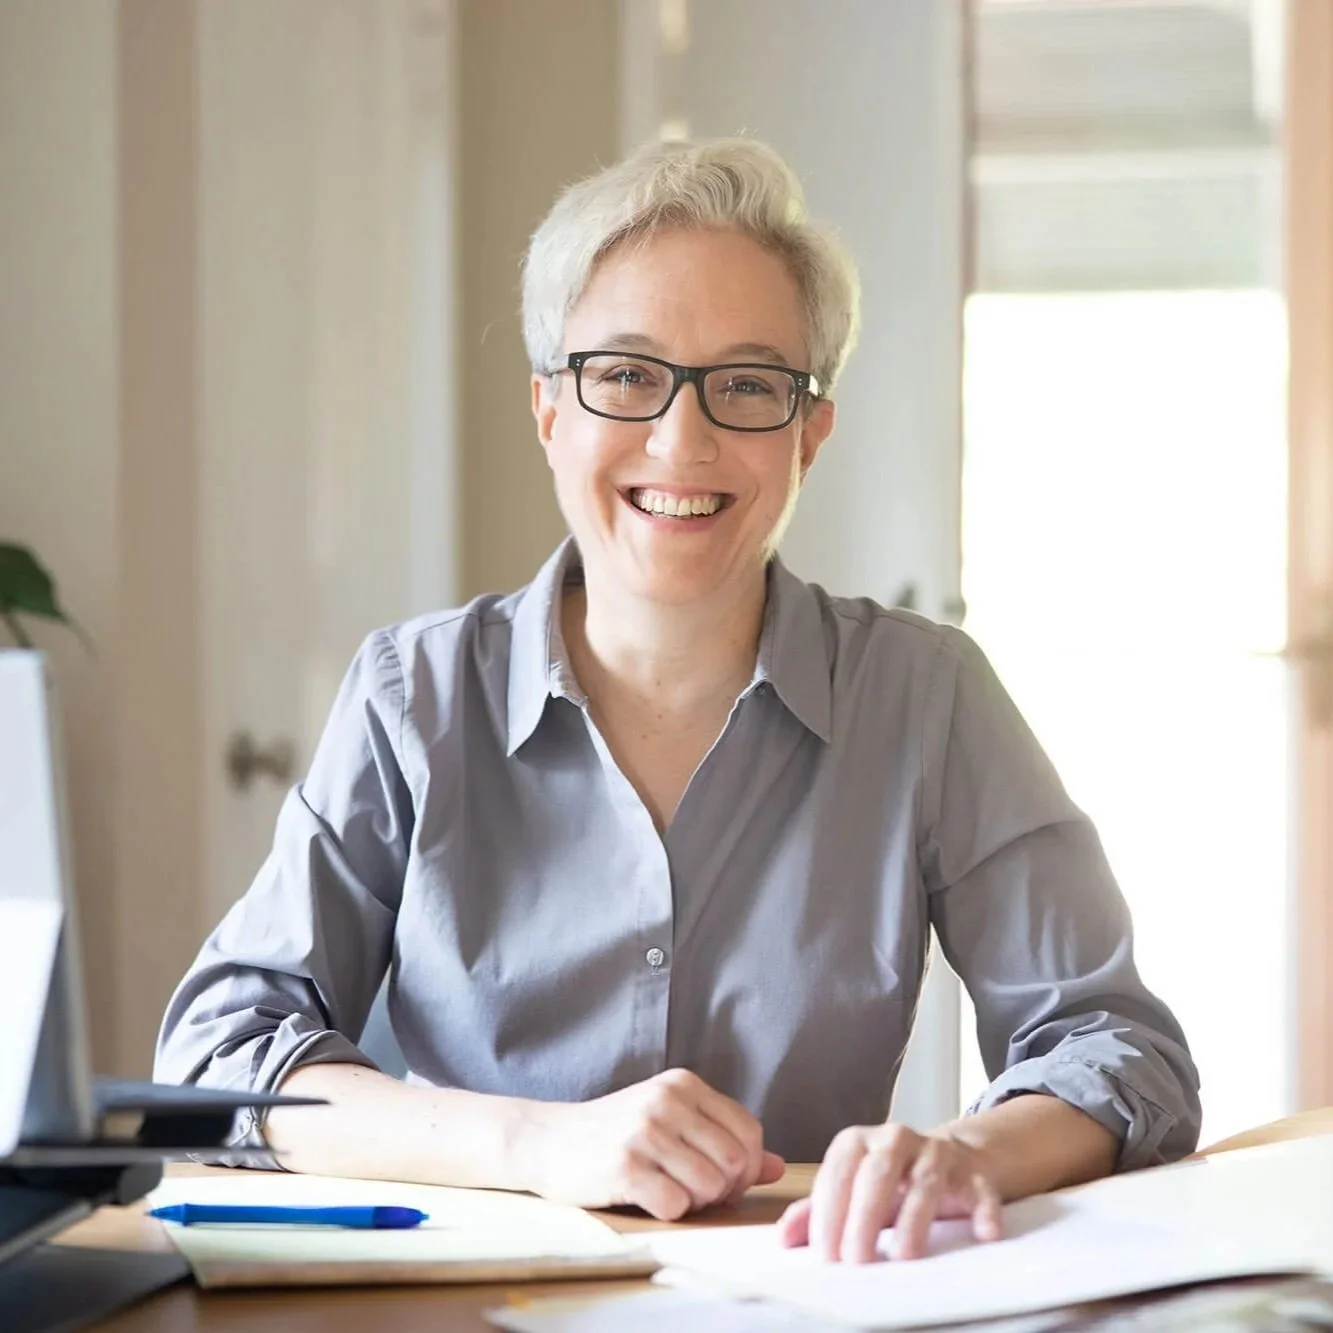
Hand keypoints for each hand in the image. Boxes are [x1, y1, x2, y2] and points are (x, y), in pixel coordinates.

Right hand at [519, 1068, 784, 1220]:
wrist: (548, 1139)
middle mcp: (666, 1101)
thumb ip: (723, 1139)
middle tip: (694, 1189)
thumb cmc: (615, 1132)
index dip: (745, 1165)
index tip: (722, 1177)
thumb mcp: (670, 1121)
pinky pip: (676, 1205)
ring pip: (710, 1186)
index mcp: (683, 1084)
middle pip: (735, 1162)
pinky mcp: (624, 1166)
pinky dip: (669, 1211)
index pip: (749, 1131)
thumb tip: (776, 1166)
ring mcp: (644, 1132)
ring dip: (695, 1202)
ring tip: (669, 1189)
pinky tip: (648, 1197)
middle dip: (723, 1188)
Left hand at [777, 1122, 1002, 1262]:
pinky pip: (980, 1189)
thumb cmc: (890, 1182)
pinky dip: (983, 1210)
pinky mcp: (973, 1173)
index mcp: (858, 1143)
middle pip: (877, 1173)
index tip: (825, 1254)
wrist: (951, 1159)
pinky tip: (983, 1232)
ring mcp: (937, 1153)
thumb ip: (818, 1212)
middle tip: (856, 1259)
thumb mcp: (852, 1192)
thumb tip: (784, 1239)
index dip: (829, 1213)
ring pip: (925, 1180)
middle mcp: (896, 1139)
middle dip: (863, 1217)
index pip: (838, 1174)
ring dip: (914, 1219)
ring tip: (904, 1255)